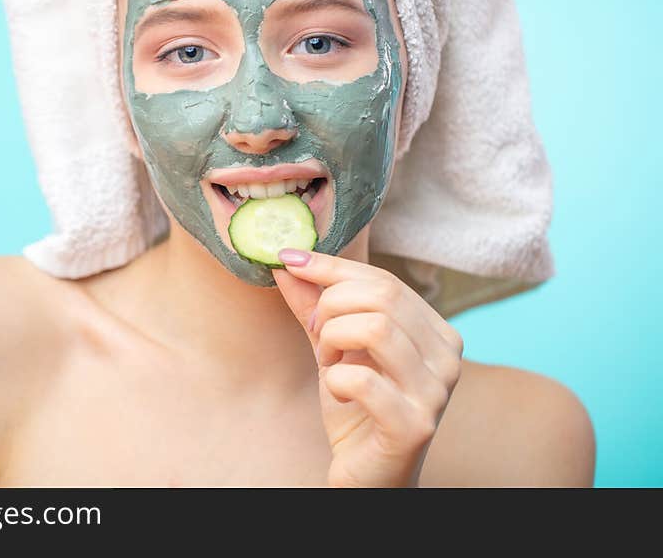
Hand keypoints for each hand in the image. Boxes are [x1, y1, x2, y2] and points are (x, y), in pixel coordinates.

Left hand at [273, 248, 463, 487]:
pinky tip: (335, 391)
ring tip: (327, 361)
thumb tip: (286, 259)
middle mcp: (447, 358)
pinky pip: (362, 379)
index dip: (332, 267)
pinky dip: (335, 380)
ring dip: (332, 340)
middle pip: (381, 298)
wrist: (367, 474)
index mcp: (436, 332)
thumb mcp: (333, 347)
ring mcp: (436, 393)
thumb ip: (314, 305)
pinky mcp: (414, 426)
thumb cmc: (355, 407)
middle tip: (316, 333)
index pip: (384, 281)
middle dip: (330, 307)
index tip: (291, 261)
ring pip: (375, 328)